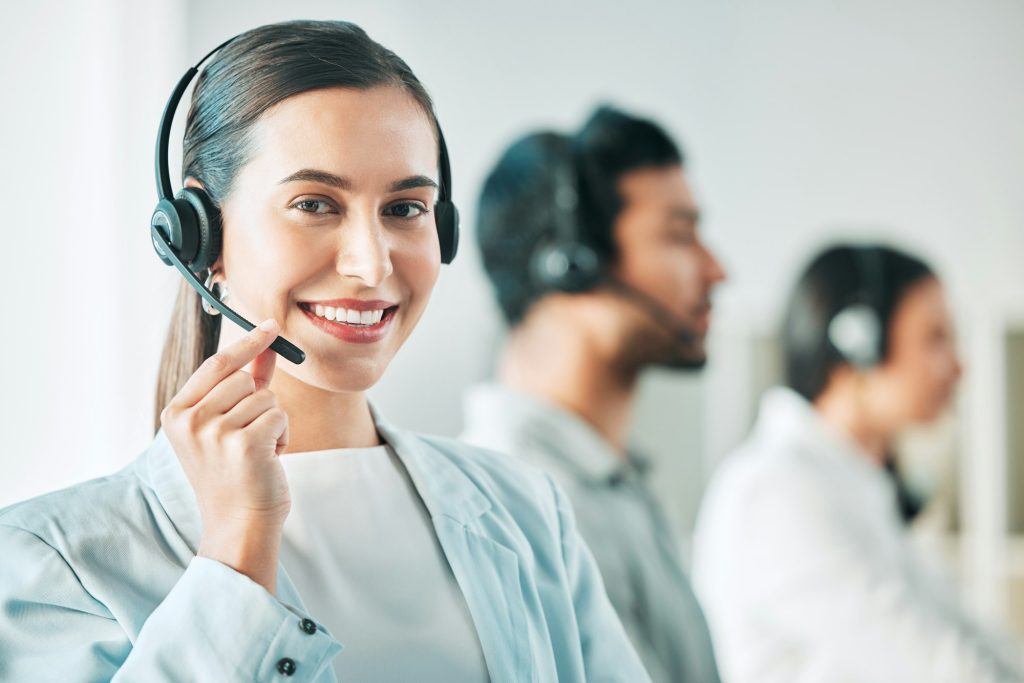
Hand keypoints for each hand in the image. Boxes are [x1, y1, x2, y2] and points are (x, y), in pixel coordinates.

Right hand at [160, 319, 289, 592]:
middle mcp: (190, 421)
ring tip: (257, 452)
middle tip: (249, 437)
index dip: (247, 343)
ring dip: (272, 422)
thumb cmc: (236, 475)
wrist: (240, 524)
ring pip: (266, 397)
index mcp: (177, 414)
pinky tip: (268, 459)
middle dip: (259, 403)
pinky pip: (280, 415)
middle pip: (244, 379)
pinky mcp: (243, 444)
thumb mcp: (228, 425)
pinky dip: (282, 435)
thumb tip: (267, 347)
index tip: (271, 326)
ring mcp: (214, 433)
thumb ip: (247, 383)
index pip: (217, 364)